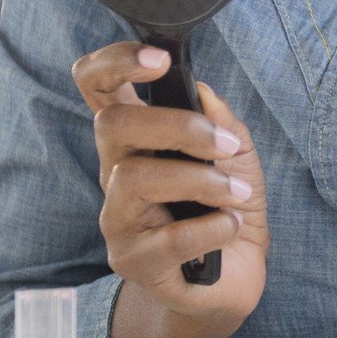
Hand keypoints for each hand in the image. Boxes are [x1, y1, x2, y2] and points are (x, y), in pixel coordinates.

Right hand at [72, 43, 267, 337]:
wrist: (232, 277)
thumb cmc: (227, 206)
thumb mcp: (237, 156)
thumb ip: (222, 122)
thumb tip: (203, 92)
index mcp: (136, 139)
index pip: (98, 87)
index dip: (114, 62)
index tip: (158, 59)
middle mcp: (115, 173)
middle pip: (113, 124)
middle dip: (179, 126)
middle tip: (226, 146)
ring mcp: (117, 219)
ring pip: (135, 178)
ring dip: (201, 180)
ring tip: (238, 194)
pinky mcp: (133, 262)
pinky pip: (168, 238)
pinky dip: (214, 226)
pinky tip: (231, 227)